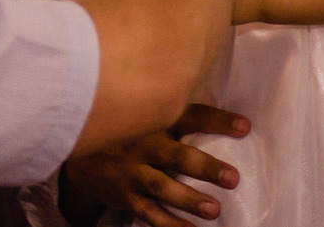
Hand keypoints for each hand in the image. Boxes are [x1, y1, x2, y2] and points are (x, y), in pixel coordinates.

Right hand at [60, 104, 249, 226]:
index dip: (217, 120)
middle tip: (232, 178)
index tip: (245, 127)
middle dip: (204, 167)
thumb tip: (227, 109)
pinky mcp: (126, 194)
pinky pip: (148, 212)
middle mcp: (144, 143)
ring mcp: (133, 171)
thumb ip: (178, 108)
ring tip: (213, 210)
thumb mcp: (148, 109)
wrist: (78, 142)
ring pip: (162, 186)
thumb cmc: (128, 124)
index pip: (190, 116)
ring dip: (188, 199)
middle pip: (176, 155)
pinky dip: (168, 224)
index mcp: (154, 118)